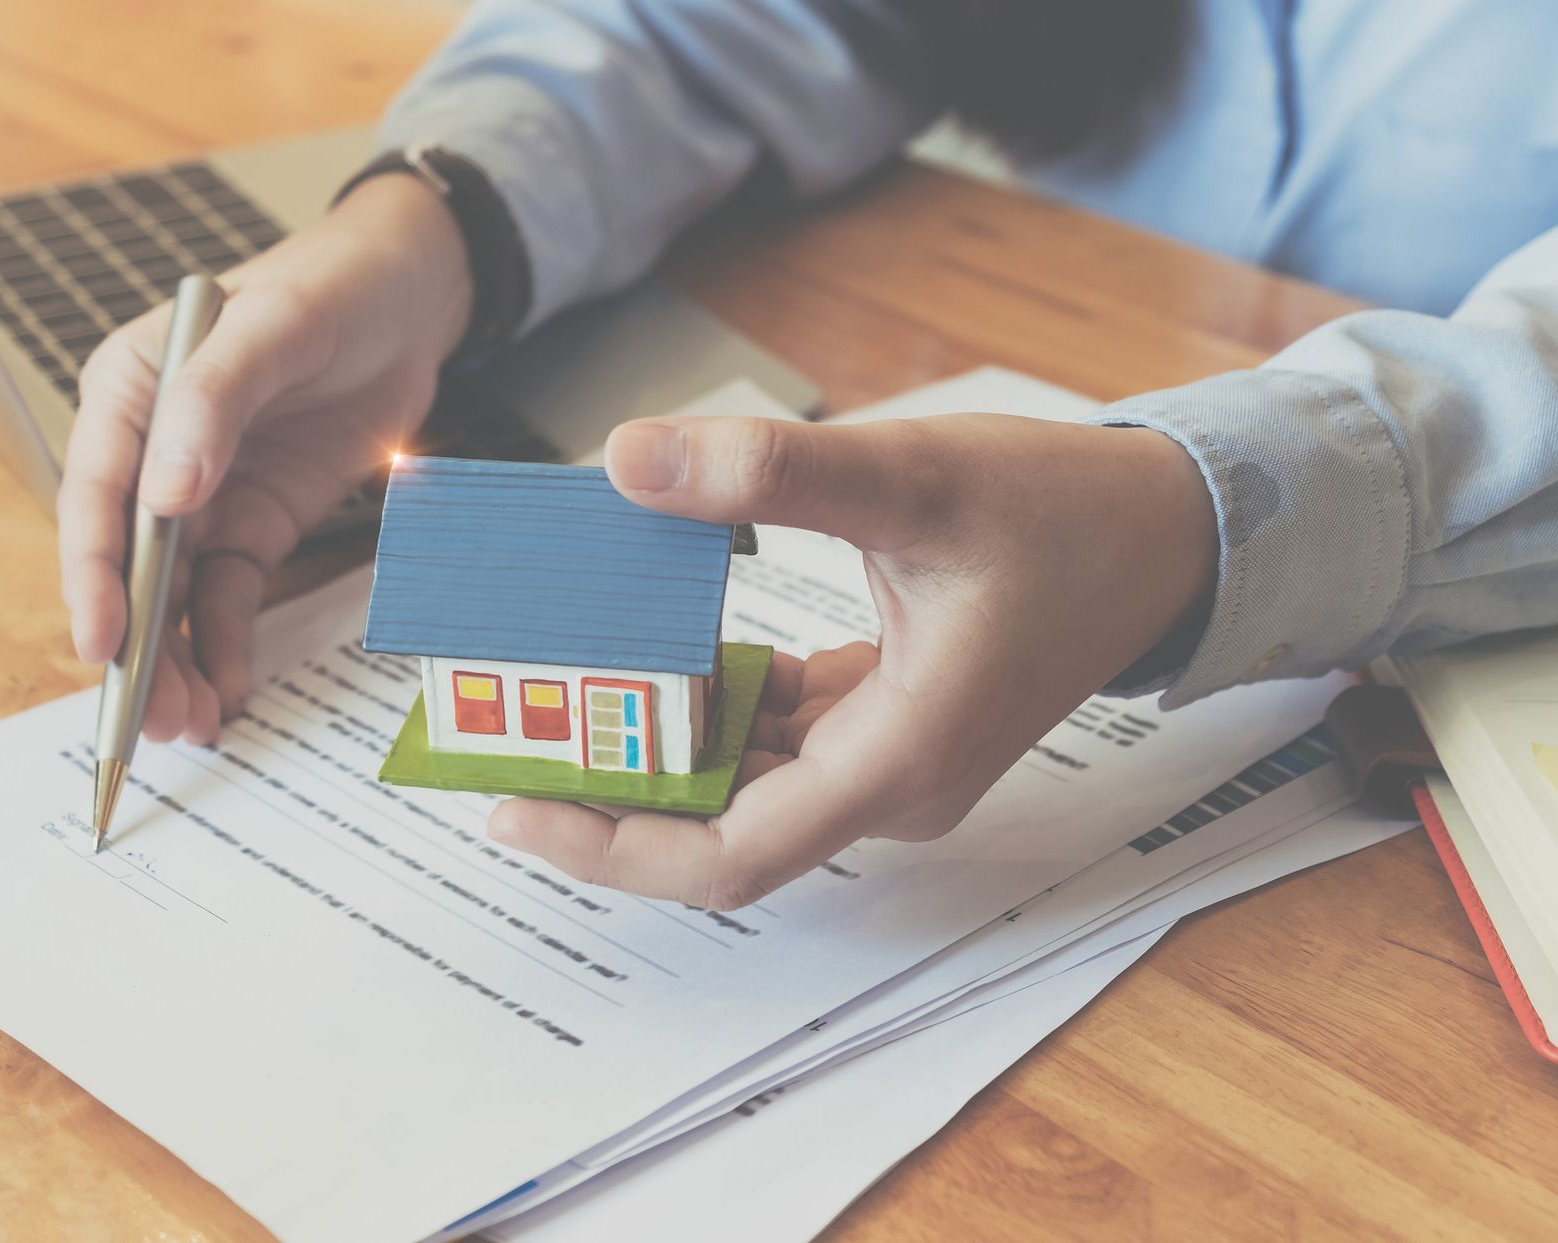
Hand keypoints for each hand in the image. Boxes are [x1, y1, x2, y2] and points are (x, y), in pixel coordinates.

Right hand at [59, 176, 471, 743]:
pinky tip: (229, 689)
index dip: (92, 572)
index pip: (94, 493)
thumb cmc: (328, 289)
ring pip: (173, 594)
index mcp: (127, 392)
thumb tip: (163, 495)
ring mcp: (203, 495)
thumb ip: (211, 401)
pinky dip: (225, 645)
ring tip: (189, 722)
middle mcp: (152, 452)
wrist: (406, 300)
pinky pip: (228, 596)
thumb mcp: (271, 329)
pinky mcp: (254, 524)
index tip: (101, 639)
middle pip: (127, 561)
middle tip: (148, 715)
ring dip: (176, 660)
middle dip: (134, 643)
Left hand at [486, 412, 1217, 909]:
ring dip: (655, 743)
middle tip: (505, 731)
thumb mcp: (915, 479)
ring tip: (561, 687)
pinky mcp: (886, 722)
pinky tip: (658, 651)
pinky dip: (712, 704)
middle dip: (610, 790)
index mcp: (896, 762)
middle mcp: (886, 785)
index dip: (614, 846)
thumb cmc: (1065, 515)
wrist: (1167, 530)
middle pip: (720, 826)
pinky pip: (777, 738)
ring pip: (744, 781)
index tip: (517, 806)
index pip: (728, 856)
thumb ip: (774, 473)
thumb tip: (631, 462)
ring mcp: (887, 759)